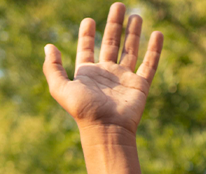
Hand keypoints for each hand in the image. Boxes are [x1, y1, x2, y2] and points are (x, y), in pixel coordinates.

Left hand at [43, 3, 163, 135]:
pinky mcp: (139, 85)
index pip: (87, 48)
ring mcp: (124, 78)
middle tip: (118, 6)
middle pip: (111, 43)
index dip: (87, 34)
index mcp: (87, 73)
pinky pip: (149, 64)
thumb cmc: (84, 111)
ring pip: (130, 50)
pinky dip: (154, 49)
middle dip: (114, 24)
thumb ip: (53, 68)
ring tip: (136, 15)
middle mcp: (106, 73)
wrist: (107, 129)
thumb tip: (48, 46)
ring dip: (133, 32)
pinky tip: (157, 34)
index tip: (89, 20)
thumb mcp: (61, 89)